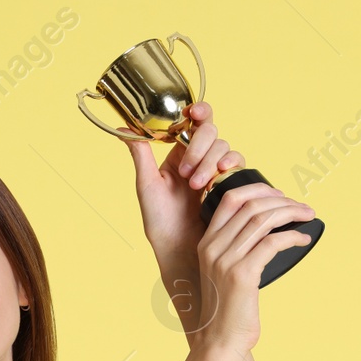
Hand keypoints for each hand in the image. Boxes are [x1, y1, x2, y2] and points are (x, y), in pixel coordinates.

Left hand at [126, 100, 244, 265]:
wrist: (180, 249)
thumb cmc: (160, 222)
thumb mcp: (147, 185)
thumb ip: (140, 154)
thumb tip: (123, 128)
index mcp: (178, 154)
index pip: (192, 123)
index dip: (198, 111)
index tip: (194, 112)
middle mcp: (199, 159)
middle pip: (210, 132)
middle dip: (200, 148)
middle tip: (187, 174)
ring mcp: (216, 171)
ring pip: (223, 147)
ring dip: (210, 161)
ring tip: (198, 186)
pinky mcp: (230, 184)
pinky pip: (238, 164)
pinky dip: (232, 163)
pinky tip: (222, 172)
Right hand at [194, 181, 314, 353]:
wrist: (219, 340)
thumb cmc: (228, 310)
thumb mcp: (223, 273)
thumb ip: (235, 251)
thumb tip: (266, 230)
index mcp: (206, 243)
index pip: (229, 198)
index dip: (259, 189)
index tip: (280, 196)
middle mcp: (213, 247)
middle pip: (250, 204)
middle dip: (282, 200)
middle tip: (303, 207)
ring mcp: (226, 260)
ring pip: (262, 219)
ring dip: (291, 213)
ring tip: (308, 217)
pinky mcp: (242, 274)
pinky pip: (272, 242)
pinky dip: (292, 236)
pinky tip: (303, 239)